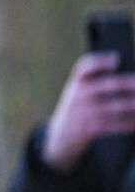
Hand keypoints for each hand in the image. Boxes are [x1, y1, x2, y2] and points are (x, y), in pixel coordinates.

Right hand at [41, 52, 134, 171]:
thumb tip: (129, 79)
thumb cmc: (79, 104)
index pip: (85, 67)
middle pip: (108, 85)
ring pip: (117, 106)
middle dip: (127, 83)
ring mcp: (86, 112)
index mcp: (78, 81)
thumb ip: (97, 78)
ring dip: (133, 104)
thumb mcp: (79, 89)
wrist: (63, 132)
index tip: (116, 58)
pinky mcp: (92, 128)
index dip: (100, 62)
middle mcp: (80, 94)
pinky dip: (130, 123)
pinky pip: (116, 125)